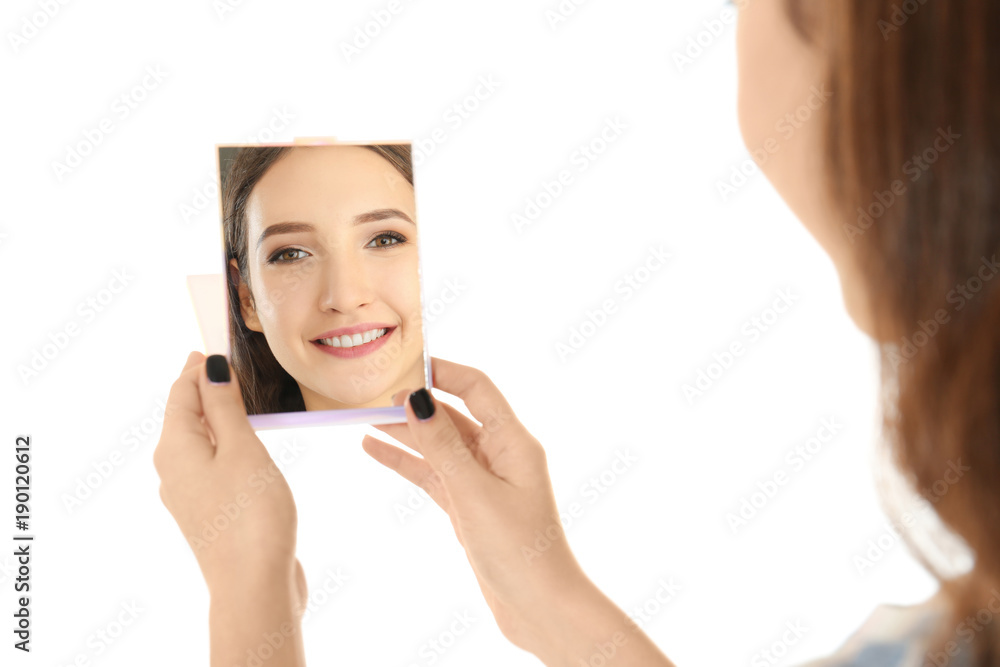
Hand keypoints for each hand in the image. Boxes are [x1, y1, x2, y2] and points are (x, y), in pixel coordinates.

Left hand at [154, 351, 307, 665]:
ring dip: (218, 417)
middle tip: (231, 365)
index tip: (217, 345)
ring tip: (244, 398)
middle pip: (185, 416)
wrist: (254, 586)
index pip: (181, 393)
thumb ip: (226, 408)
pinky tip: (248, 444)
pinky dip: (226, 443)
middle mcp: (173, 469)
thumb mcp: (242, 450)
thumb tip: (210, 368)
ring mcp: (190, 494)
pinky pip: (212, 464)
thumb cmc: (250, 516)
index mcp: (174, 449)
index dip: (198, 367)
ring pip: (199, 441)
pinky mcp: (210, 511)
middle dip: (206, 389)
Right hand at [361, 357, 590, 657]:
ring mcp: (483, 481)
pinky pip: (433, 473)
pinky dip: (407, 461)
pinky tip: (375, 449)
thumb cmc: (520, 552)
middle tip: (372, 391)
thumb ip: (443, 447)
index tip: (404, 365)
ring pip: (439, 445)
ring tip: (363, 415)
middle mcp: (500, 455)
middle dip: (416, 401)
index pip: (477, 388)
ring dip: (405, 430)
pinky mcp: (469, 506)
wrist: (540, 608)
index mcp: (513, 442)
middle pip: (453, 414)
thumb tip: (417, 399)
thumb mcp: (474, 494)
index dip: (443, 372)